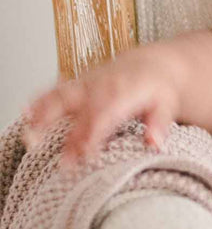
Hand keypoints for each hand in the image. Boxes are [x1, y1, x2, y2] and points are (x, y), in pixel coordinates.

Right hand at [21, 45, 181, 167]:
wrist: (150, 66)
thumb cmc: (158, 90)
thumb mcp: (167, 105)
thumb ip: (160, 123)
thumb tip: (153, 142)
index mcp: (124, 92)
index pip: (105, 115)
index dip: (94, 134)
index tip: (86, 155)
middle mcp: (102, 87)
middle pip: (81, 112)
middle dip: (71, 137)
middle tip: (64, 162)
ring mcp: (87, 85)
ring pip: (61, 98)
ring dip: (44, 116)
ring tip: (32, 137)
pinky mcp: (77, 85)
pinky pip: (55, 90)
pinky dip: (40, 100)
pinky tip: (26, 112)